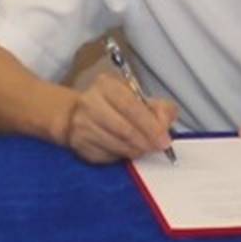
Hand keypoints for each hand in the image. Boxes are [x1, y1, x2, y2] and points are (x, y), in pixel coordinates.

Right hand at [58, 73, 176, 164]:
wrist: (74, 114)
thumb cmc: (112, 105)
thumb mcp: (135, 96)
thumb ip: (157, 107)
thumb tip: (166, 123)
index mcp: (106, 85)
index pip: (132, 107)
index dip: (151, 126)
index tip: (164, 139)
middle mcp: (90, 102)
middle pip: (125, 128)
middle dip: (146, 141)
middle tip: (158, 147)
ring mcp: (82, 124)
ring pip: (118, 145)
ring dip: (136, 150)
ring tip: (143, 148)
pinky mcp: (80, 144)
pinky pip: (108, 156)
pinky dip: (122, 156)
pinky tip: (125, 149)